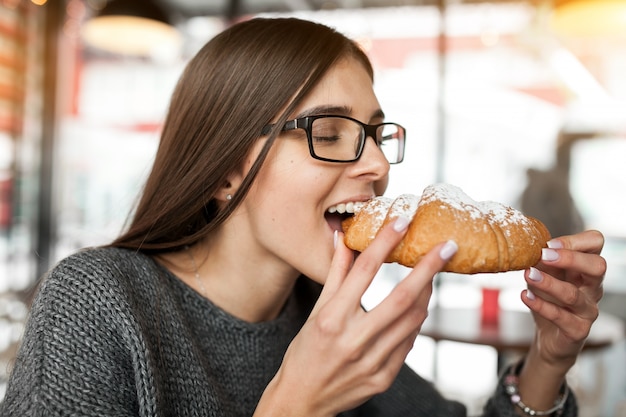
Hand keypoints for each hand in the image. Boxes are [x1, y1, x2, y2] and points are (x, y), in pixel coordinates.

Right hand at [255, 218, 457, 415]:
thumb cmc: (305, 352)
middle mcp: (353, 340)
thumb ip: (335, 275)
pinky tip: (418, 306)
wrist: (303, 399)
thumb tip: (343, 239)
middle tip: (447, 246)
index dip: (385, 242)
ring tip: (433, 274)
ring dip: (427, 293)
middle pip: (401, 297)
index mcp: (332, 319)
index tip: (403, 221)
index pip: (364, 271)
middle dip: (429, 268)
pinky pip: (410, 343)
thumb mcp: (316, 311)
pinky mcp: (384, 378)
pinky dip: (416, 321)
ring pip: (412, 321)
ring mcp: (372, 362)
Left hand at [523, 229, 605, 367]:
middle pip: (598, 266)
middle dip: (571, 258)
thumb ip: (542, 261)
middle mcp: (592, 288)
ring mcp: (587, 310)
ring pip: (573, 294)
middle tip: (544, 254)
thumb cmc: (549, 300)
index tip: (549, 244)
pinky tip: (525, 296)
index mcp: (585, 268)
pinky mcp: (577, 330)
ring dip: (549, 283)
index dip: (575, 240)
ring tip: (528, 275)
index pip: (596, 243)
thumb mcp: (543, 276)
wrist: (548, 337)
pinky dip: (541, 306)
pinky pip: (561, 317)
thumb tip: (530, 245)